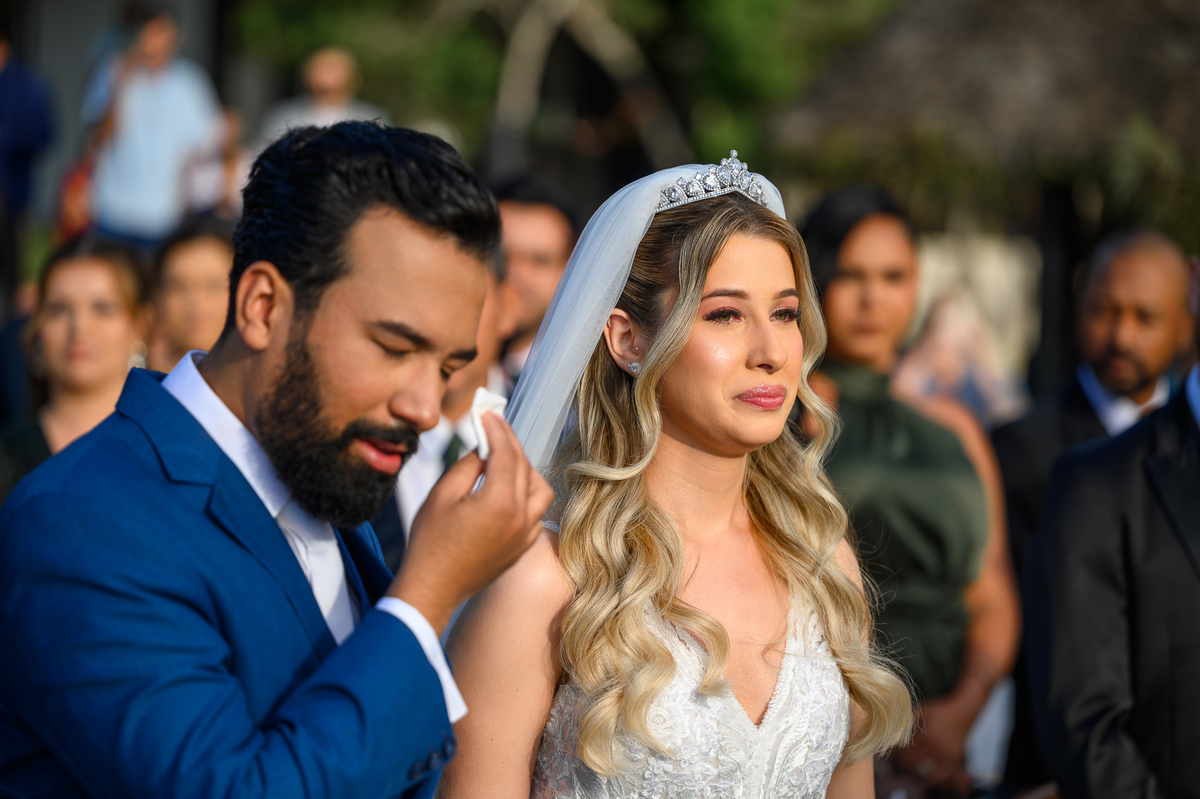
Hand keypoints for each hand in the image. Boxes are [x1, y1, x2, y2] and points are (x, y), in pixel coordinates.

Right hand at [388, 412, 553, 632]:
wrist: (433, 588)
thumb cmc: (430, 542)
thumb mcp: (442, 494)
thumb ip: (468, 465)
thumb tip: (485, 447)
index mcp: (500, 502)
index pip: (506, 453)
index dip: (496, 428)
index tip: (486, 413)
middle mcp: (521, 518)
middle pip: (525, 466)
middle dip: (510, 442)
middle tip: (494, 426)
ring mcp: (525, 535)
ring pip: (540, 489)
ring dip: (525, 469)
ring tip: (503, 458)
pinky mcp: (523, 547)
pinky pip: (536, 513)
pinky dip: (526, 495)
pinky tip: (506, 490)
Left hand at [891, 695, 973, 795]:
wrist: (963, 712)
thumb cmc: (940, 710)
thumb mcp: (922, 711)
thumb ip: (908, 721)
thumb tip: (891, 730)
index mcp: (927, 736)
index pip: (904, 750)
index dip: (894, 751)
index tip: (888, 749)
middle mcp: (937, 749)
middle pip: (911, 763)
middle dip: (900, 761)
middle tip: (894, 759)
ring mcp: (946, 757)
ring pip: (923, 772)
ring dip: (913, 770)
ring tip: (906, 765)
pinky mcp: (953, 761)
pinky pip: (939, 776)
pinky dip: (929, 777)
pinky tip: (922, 772)